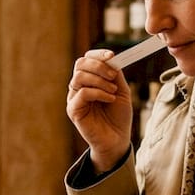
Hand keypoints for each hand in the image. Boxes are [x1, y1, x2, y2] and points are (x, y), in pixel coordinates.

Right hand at [66, 50, 132, 170]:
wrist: (117, 139)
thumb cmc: (118, 116)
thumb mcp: (121, 90)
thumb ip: (115, 74)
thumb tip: (111, 58)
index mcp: (89, 80)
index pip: (87, 59)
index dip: (98, 54)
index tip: (112, 55)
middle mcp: (79, 87)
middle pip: (80, 64)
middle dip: (98, 66)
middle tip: (113, 76)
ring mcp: (74, 98)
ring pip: (79, 77)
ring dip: (100, 80)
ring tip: (113, 91)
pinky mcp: (73, 110)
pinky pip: (82, 93)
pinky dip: (98, 92)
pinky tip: (109, 99)